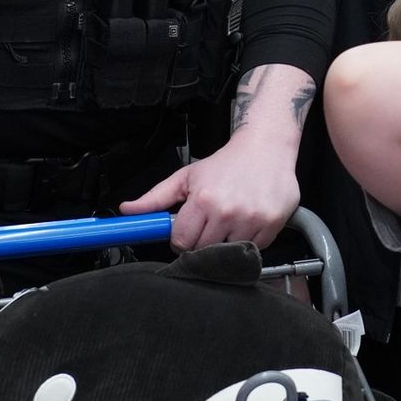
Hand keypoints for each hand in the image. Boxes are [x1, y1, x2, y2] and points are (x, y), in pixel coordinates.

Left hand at [120, 125, 300, 250]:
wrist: (266, 146)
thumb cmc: (226, 163)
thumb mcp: (187, 176)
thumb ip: (155, 197)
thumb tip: (128, 210)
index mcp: (203, 200)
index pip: (182, 242)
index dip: (183, 238)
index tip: (189, 230)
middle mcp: (227, 211)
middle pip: (204, 250)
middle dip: (203, 241)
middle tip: (210, 223)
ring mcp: (252, 219)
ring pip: (229, 253)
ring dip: (227, 242)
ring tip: (230, 221)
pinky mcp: (272, 223)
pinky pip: (254, 249)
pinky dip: (249, 240)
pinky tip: (247, 222)